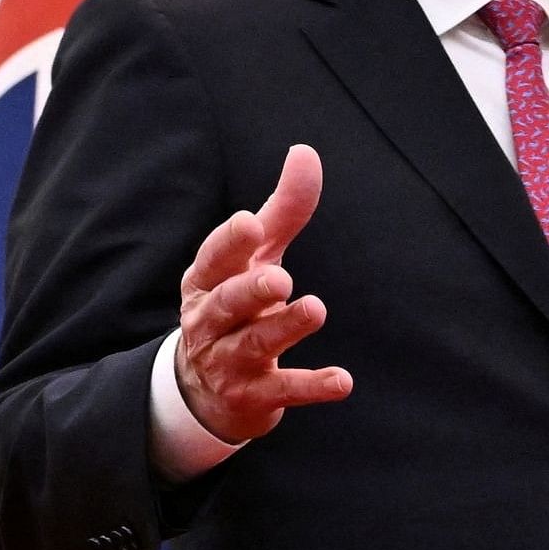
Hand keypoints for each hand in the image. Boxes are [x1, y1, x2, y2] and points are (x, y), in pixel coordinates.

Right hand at [175, 145, 354, 444]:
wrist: (206, 391)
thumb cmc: (238, 305)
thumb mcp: (256, 258)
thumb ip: (282, 210)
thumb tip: (305, 152)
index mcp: (207, 282)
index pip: (213, 259)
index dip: (228, 243)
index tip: (249, 222)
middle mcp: (211, 321)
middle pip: (225, 303)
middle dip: (250, 290)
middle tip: (280, 277)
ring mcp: (228, 362)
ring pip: (253, 345)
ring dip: (283, 328)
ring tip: (314, 308)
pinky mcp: (254, 397)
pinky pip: (282, 391)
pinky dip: (311, 386)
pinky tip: (342, 381)